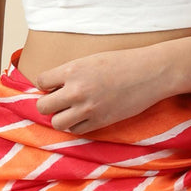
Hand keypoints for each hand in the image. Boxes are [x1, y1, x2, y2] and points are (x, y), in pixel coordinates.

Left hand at [32, 37, 190, 133]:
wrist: (150, 72)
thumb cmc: (122, 62)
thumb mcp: (91, 60)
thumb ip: (70, 73)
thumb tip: (53, 87)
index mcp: (73, 70)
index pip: (41, 82)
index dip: (47, 84)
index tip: (55, 84)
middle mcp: (76, 91)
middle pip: (43, 106)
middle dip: (49, 103)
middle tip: (59, 100)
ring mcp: (88, 109)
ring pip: (57, 123)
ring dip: (61, 117)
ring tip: (71, 110)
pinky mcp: (100, 122)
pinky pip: (76, 130)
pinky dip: (76, 125)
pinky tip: (85, 115)